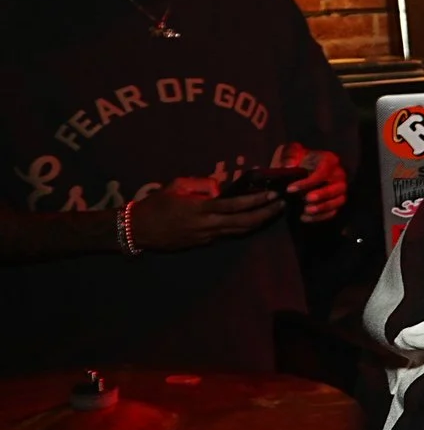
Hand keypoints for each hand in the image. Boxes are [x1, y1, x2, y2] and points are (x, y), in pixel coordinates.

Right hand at [128, 177, 282, 250]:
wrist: (136, 230)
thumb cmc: (154, 205)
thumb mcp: (175, 186)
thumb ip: (200, 184)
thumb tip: (219, 188)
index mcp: (200, 209)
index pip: (235, 206)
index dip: (257, 201)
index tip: (272, 194)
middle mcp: (207, 226)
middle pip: (244, 223)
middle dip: (266, 214)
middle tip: (281, 205)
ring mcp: (205, 237)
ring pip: (239, 232)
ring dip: (258, 223)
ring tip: (273, 212)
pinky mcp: (202, 244)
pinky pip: (227, 235)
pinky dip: (242, 228)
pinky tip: (251, 220)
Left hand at [276, 144, 346, 223]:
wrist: (298, 170)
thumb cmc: (296, 159)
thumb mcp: (289, 151)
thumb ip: (289, 155)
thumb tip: (289, 166)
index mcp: (329, 160)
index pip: (323, 172)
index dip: (308, 182)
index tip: (290, 189)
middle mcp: (339, 175)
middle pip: (337, 187)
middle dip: (322, 195)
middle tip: (306, 200)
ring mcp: (340, 190)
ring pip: (339, 200)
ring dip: (323, 207)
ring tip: (306, 211)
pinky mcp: (336, 202)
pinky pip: (334, 211)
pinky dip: (321, 217)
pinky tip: (305, 218)